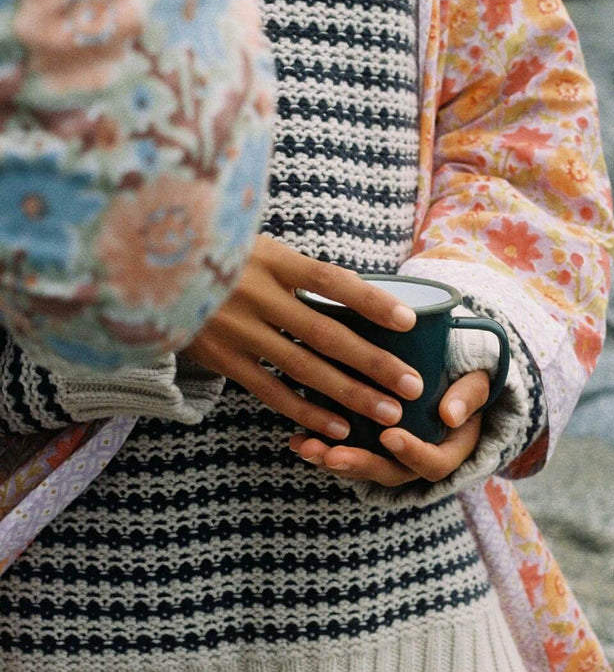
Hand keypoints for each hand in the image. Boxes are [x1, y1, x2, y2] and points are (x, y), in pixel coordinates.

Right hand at [184, 236, 423, 441]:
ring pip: (304, 368)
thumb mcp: (254, 244)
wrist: (141, 272)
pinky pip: (270, 391)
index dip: (371, 301)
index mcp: (270, 259)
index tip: (409, 321)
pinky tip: (338, 427)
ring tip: (388, 413)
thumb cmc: (215, 254)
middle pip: (326, 333)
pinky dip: (306, 411)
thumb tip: (356, 293)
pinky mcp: (221, 360)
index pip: (330, 280)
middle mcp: (256, 295)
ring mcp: (237, 331)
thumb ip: (296, 269)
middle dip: (374, 362)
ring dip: (350, 393)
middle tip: (413, 385)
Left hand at [288, 370, 490, 486]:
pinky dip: (321, 449)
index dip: (412, 453)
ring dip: (332, 461)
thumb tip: (449, 415)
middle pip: (390, 474)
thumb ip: (469, 394)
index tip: (389, 436)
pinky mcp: (370, 448)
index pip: (433, 463)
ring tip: (305, 448)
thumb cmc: (467, 377)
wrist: (455, 378)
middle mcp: (419, 462)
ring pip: (363, 469)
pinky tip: (295, 440)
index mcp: (450, 450)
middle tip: (332, 455)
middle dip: (359, 465)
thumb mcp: (478, 381)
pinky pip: (346, 454)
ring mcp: (392, 458)